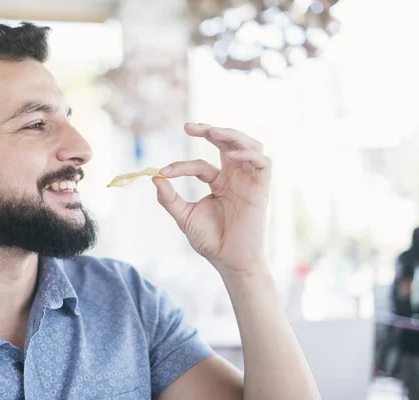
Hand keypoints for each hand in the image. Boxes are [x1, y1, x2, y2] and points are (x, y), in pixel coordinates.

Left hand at [153, 123, 271, 274]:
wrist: (229, 262)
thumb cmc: (210, 241)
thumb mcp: (184, 217)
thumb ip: (170, 198)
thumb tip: (154, 177)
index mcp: (219, 183)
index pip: (200, 165)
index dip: (181, 166)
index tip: (163, 172)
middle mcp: (235, 178)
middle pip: (228, 143)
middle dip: (210, 130)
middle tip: (189, 127)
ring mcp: (249, 182)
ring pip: (249, 146)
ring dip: (232, 135)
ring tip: (213, 132)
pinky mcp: (261, 190)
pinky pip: (264, 164)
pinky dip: (249, 155)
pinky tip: (231, 156)